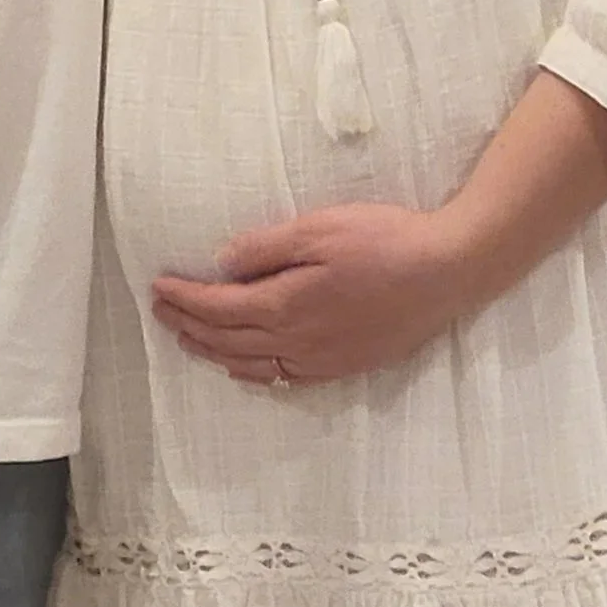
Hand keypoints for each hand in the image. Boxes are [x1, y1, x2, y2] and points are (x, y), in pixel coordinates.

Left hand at [152, 203, 473, 387]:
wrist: (448, 272)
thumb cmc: (386, 240)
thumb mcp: (320, 228)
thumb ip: (266, 247)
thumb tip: (223, 263)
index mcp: (286, 304)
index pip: (218, 306)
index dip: (184, 298)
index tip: (158, 286)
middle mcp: (297, 341)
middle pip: (227, 338)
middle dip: (188, 324)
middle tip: (161, 310)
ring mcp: (321, 359)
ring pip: (251, 364)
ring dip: (213, 352)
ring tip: (187, 339)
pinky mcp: (344, 365)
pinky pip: (284, 378)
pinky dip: (252, 374)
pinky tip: (243, 368)